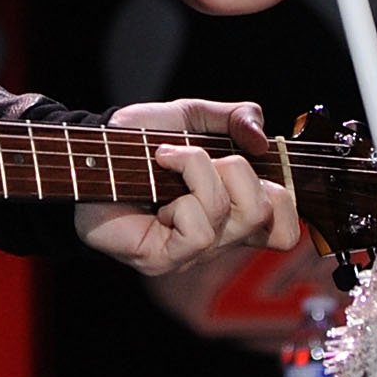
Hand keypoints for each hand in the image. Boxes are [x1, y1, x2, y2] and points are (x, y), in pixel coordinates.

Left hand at [73, 98, 302, 274]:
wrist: (89, 150)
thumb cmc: (137, 140)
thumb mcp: (193, 116)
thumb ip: (236, 118)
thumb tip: (265, 140)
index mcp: (232, 210)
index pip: (285, 231)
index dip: (286, 199)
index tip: (254, 163)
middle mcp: (217, 238)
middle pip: (269, 217)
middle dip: (238, 170)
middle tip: (200, 157)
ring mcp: (190, 253)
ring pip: (232, 215)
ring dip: (200, 171)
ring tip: (168, 160)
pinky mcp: (163, 259)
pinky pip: (199, 229)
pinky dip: (183, 192)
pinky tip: (158, 182)